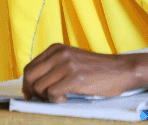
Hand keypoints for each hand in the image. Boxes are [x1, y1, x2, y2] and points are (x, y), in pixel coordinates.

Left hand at [22, 44, 137, 102]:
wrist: (120, 70)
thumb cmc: (96, 69)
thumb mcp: (71, 60)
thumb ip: (53, 66)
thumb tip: (32, 83)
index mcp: (56, 48)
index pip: (29, 67)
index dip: (27, 84)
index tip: (32, 94)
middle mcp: (59, 53)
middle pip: (29, 76)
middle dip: (31, 91)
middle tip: (41, 99)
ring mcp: (66, 64)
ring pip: (39, 86)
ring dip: (45, 97)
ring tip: (59, 96)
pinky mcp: (74, 77)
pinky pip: (51, 93)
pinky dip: (55, 100)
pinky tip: (66, 97)